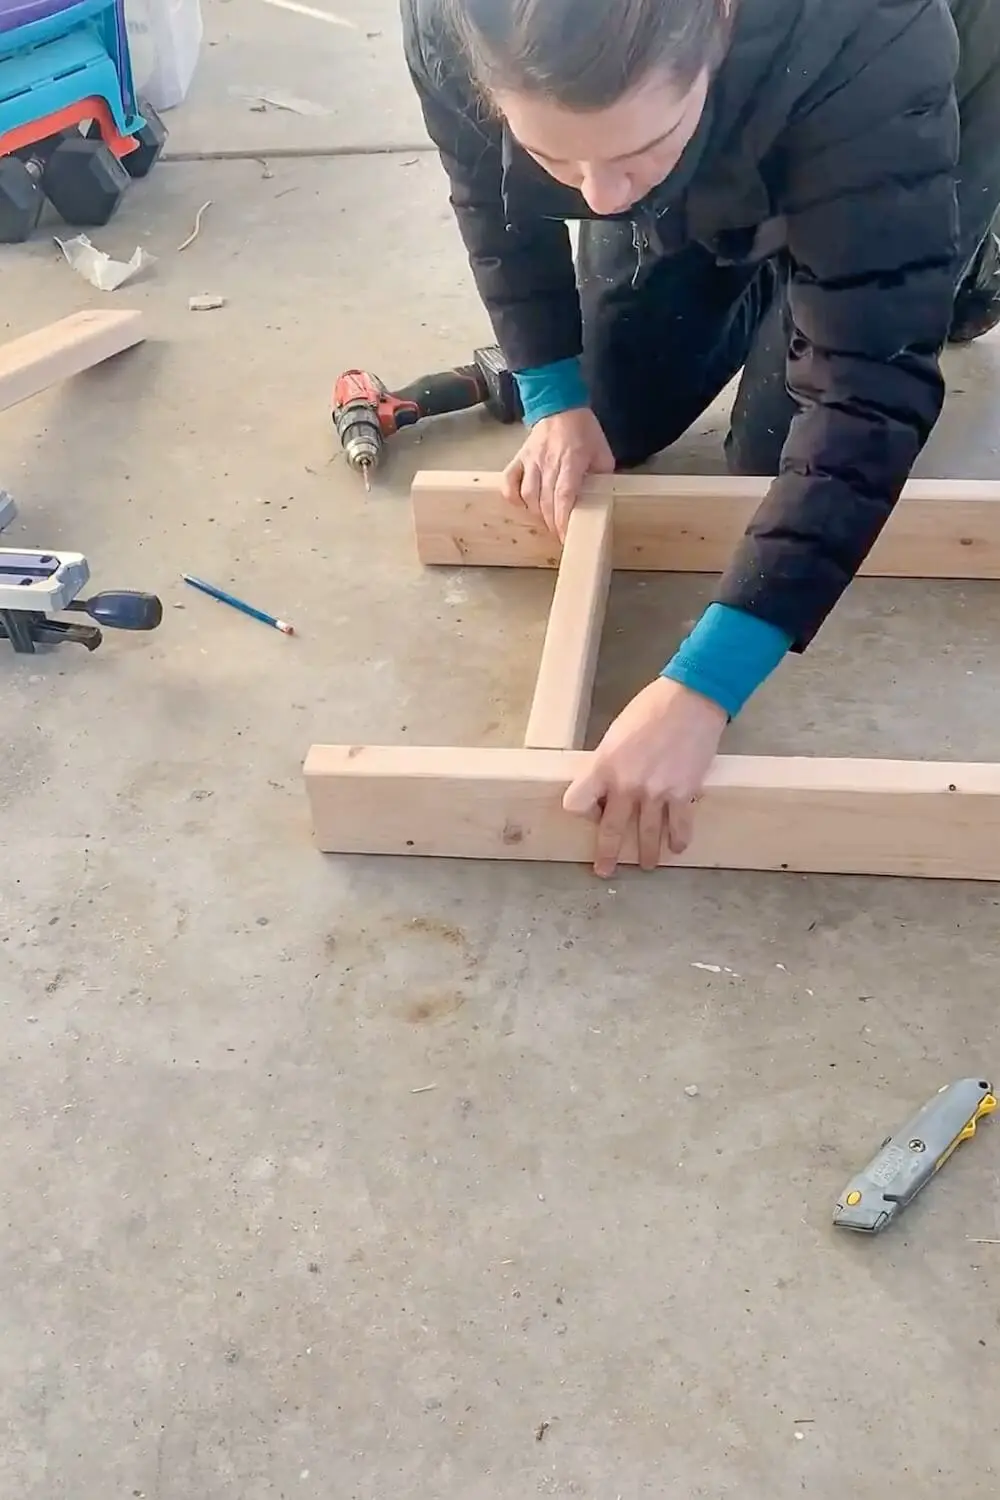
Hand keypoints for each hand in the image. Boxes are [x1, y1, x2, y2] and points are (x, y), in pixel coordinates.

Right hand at [501, 408, 614, 540]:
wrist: (560, 405)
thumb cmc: (583, 431)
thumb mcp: (603, 453)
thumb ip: (603, 477)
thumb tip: (602, 499)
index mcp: (572, 460)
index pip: (564, 495)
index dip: (563, 519)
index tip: (566, 536)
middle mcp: (549, 462)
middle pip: (545, 501)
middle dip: (552, 523)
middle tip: (560, 533)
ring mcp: (531, 460)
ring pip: (527, 495)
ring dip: (536, 513)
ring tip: (546, 521)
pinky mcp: (519, 458)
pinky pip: (509, 482)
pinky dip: (512, 497)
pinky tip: (522, 504)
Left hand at [563, 678, 726, 876]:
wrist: (690, 700)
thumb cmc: (650, 709)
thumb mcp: (615, 734)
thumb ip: (609, 763)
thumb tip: (609, 787)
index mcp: (603, 766)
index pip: (576, 803)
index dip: (582, 811)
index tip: (593, 811)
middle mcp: (626, 784)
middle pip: (610, 830)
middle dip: (607, 855)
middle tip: (605, 871)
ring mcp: (656, 792)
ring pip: (646, 836)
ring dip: (647, 855)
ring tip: (647, 865)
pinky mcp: (683, 794)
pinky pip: (679, 826)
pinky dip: (679, 840)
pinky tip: (678, 846)